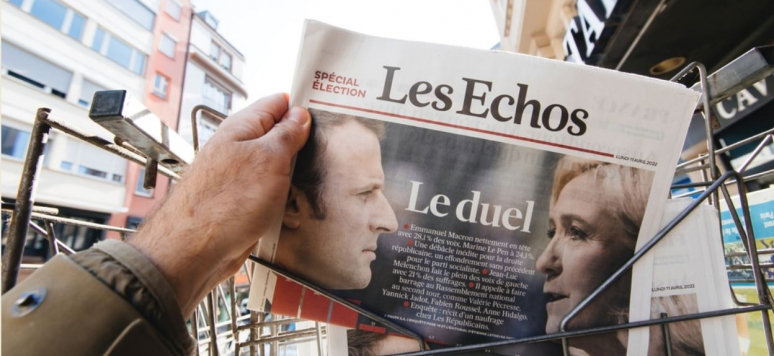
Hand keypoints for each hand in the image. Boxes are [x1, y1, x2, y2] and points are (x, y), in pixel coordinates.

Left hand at [129, 93, 310, 315]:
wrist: (195, 250)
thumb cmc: (225, 203)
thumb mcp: (269, 159)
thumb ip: (287, 134)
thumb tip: (300, 116)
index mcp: (242, 127)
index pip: (278, 103)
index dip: (302, 106)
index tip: (327, 115)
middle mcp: (238, 148)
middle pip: (278, 135)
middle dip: (302, 142)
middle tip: (328, 149)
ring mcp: (240, 176)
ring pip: (276, 165)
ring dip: (295, 172)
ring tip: (316, 177)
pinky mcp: (242, 202)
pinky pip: (271, 190)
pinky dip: (285, 194)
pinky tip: (296, 201)